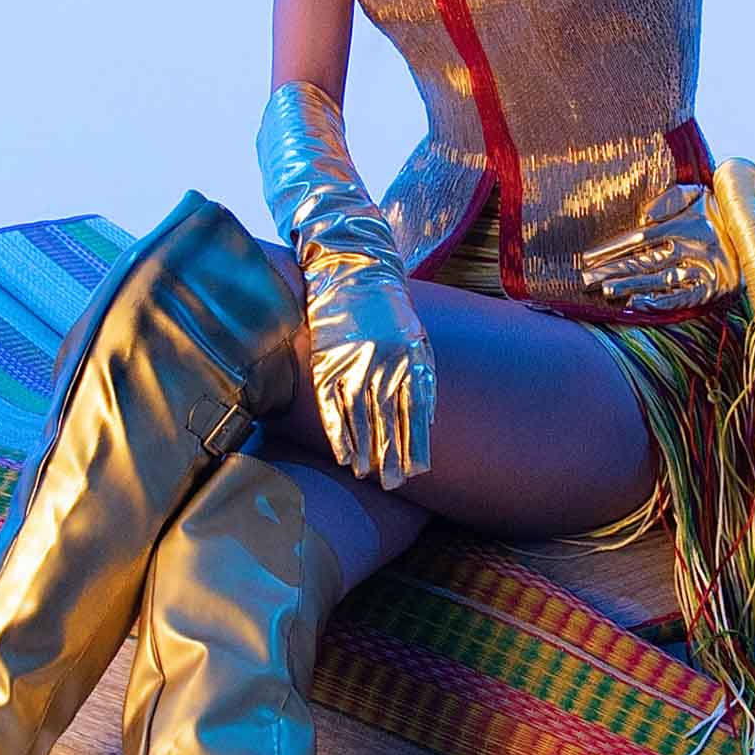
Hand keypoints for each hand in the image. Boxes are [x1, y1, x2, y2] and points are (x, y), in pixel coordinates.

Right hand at [301, 257, 437, 489]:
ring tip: (369, 475)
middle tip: (394, 484)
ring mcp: (352, 362)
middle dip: (392, 455)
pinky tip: (345, 455)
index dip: (416, 443)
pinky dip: (338, 433)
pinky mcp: (326, 361)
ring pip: (360, 416)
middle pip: (388, 419)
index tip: (418, 471)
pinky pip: (332, 405)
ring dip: (365, 449)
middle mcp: (383, 362)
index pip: (415, 410)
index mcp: (410, 356)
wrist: (352, 270)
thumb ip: (424, 377)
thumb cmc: (390, 310)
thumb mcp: (418, 337)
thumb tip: (428, 422)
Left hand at [576, 179, 739, 309]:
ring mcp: (700, 268)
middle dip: (611, 271)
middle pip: (642, 261)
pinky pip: (682, 297)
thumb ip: (670, 199)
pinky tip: (637, 304)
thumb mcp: (698, 193)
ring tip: (605, 291)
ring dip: (630, 286)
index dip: (612, 249)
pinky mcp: (712, 288)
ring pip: (657, 280)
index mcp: (682, 223)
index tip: (588, 258)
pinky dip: (660, 302)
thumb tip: (643, 216)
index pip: (639, 238)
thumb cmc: (725, 206)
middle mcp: (689, 246)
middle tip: (585, 280)